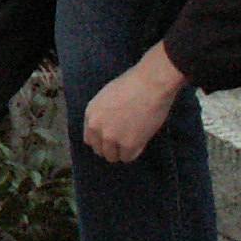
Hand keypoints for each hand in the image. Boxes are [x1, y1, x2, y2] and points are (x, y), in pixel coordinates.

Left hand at [83, 46, 188, 164]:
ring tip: (133, 140)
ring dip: (122, 151)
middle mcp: (97, 128)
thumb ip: (104, 113)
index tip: (111, 138)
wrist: (151, 84)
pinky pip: (128, 158)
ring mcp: (111, 138)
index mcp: (90, 114)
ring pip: (112, 156)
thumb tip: (109, 125)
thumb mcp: (107, 96)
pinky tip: (141, 141)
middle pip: (99, 150)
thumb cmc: (133, 83)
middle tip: (124, 141)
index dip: (101, 140)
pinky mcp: (128, 144)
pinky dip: (134, 152)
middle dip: (110, 147)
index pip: (90, 138)